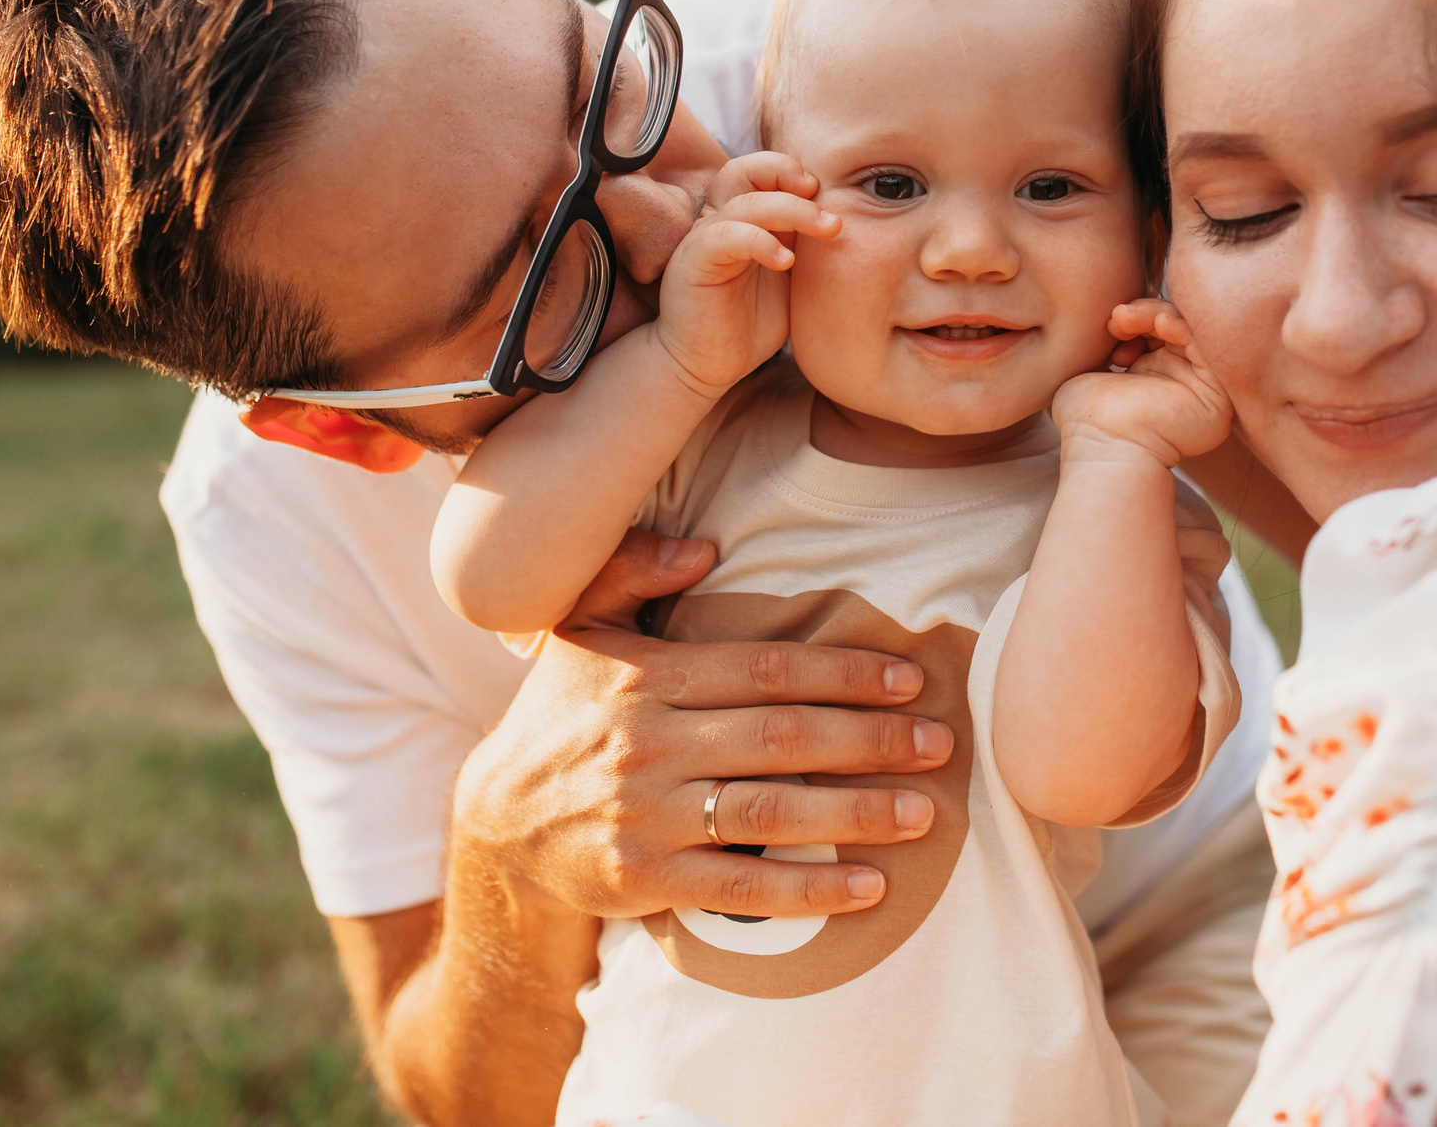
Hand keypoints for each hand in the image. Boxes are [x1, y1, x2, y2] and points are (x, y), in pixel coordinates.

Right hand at [449, 527, 949, 921]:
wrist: (496, 824)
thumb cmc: (560, 716)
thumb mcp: (578, 630)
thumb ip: (632, 571)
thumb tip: (705, 545)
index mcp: (648, 675)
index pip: (765, 668)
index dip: (844, 671)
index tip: (909, 679)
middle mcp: (649, 742)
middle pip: (783, 738)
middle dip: (871, 740)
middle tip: (940, 743)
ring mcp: (647, 815)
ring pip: (771, 813)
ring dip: (856, 814)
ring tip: (923, 813)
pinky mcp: (646, 878)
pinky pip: (742, 888)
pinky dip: (811, 891)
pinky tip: (871, 888)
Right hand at [650, 152, 839, 396]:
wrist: (706, 366)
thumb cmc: (750, 324)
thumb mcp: (791, 278)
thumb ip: (806, 247)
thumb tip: (845, 221)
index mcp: (741, 219)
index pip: (761, 172)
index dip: (792, 172)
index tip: (826, 196)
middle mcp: (718, 221)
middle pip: (744, 170)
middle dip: (784, 172)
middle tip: (820, 195)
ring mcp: (703, 240)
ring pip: (742, 202)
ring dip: (790, 209)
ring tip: (825, 229)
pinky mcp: (692, 264)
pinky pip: (724, 236)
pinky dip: (760, 241)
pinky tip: (786, 261)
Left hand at [1051, 298, 1233, 468]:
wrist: (1103, 447)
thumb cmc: (1087, 421)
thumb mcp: (1089, 373)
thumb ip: (1107, 348)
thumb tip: (1116, 320)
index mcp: (1153, 378)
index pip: (1157, 330)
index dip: (1135, 318)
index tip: (1109, 326)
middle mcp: (1179, 382)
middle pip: (1176, 327)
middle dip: (1145, 313)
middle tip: (1116, 319)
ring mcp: (1199, 389)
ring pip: (1191, 331)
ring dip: (1157, 315)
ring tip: (1126, 319)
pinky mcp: (1215, 395)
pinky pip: (1209, 347)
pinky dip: (1183, 326)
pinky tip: (1157, 323)